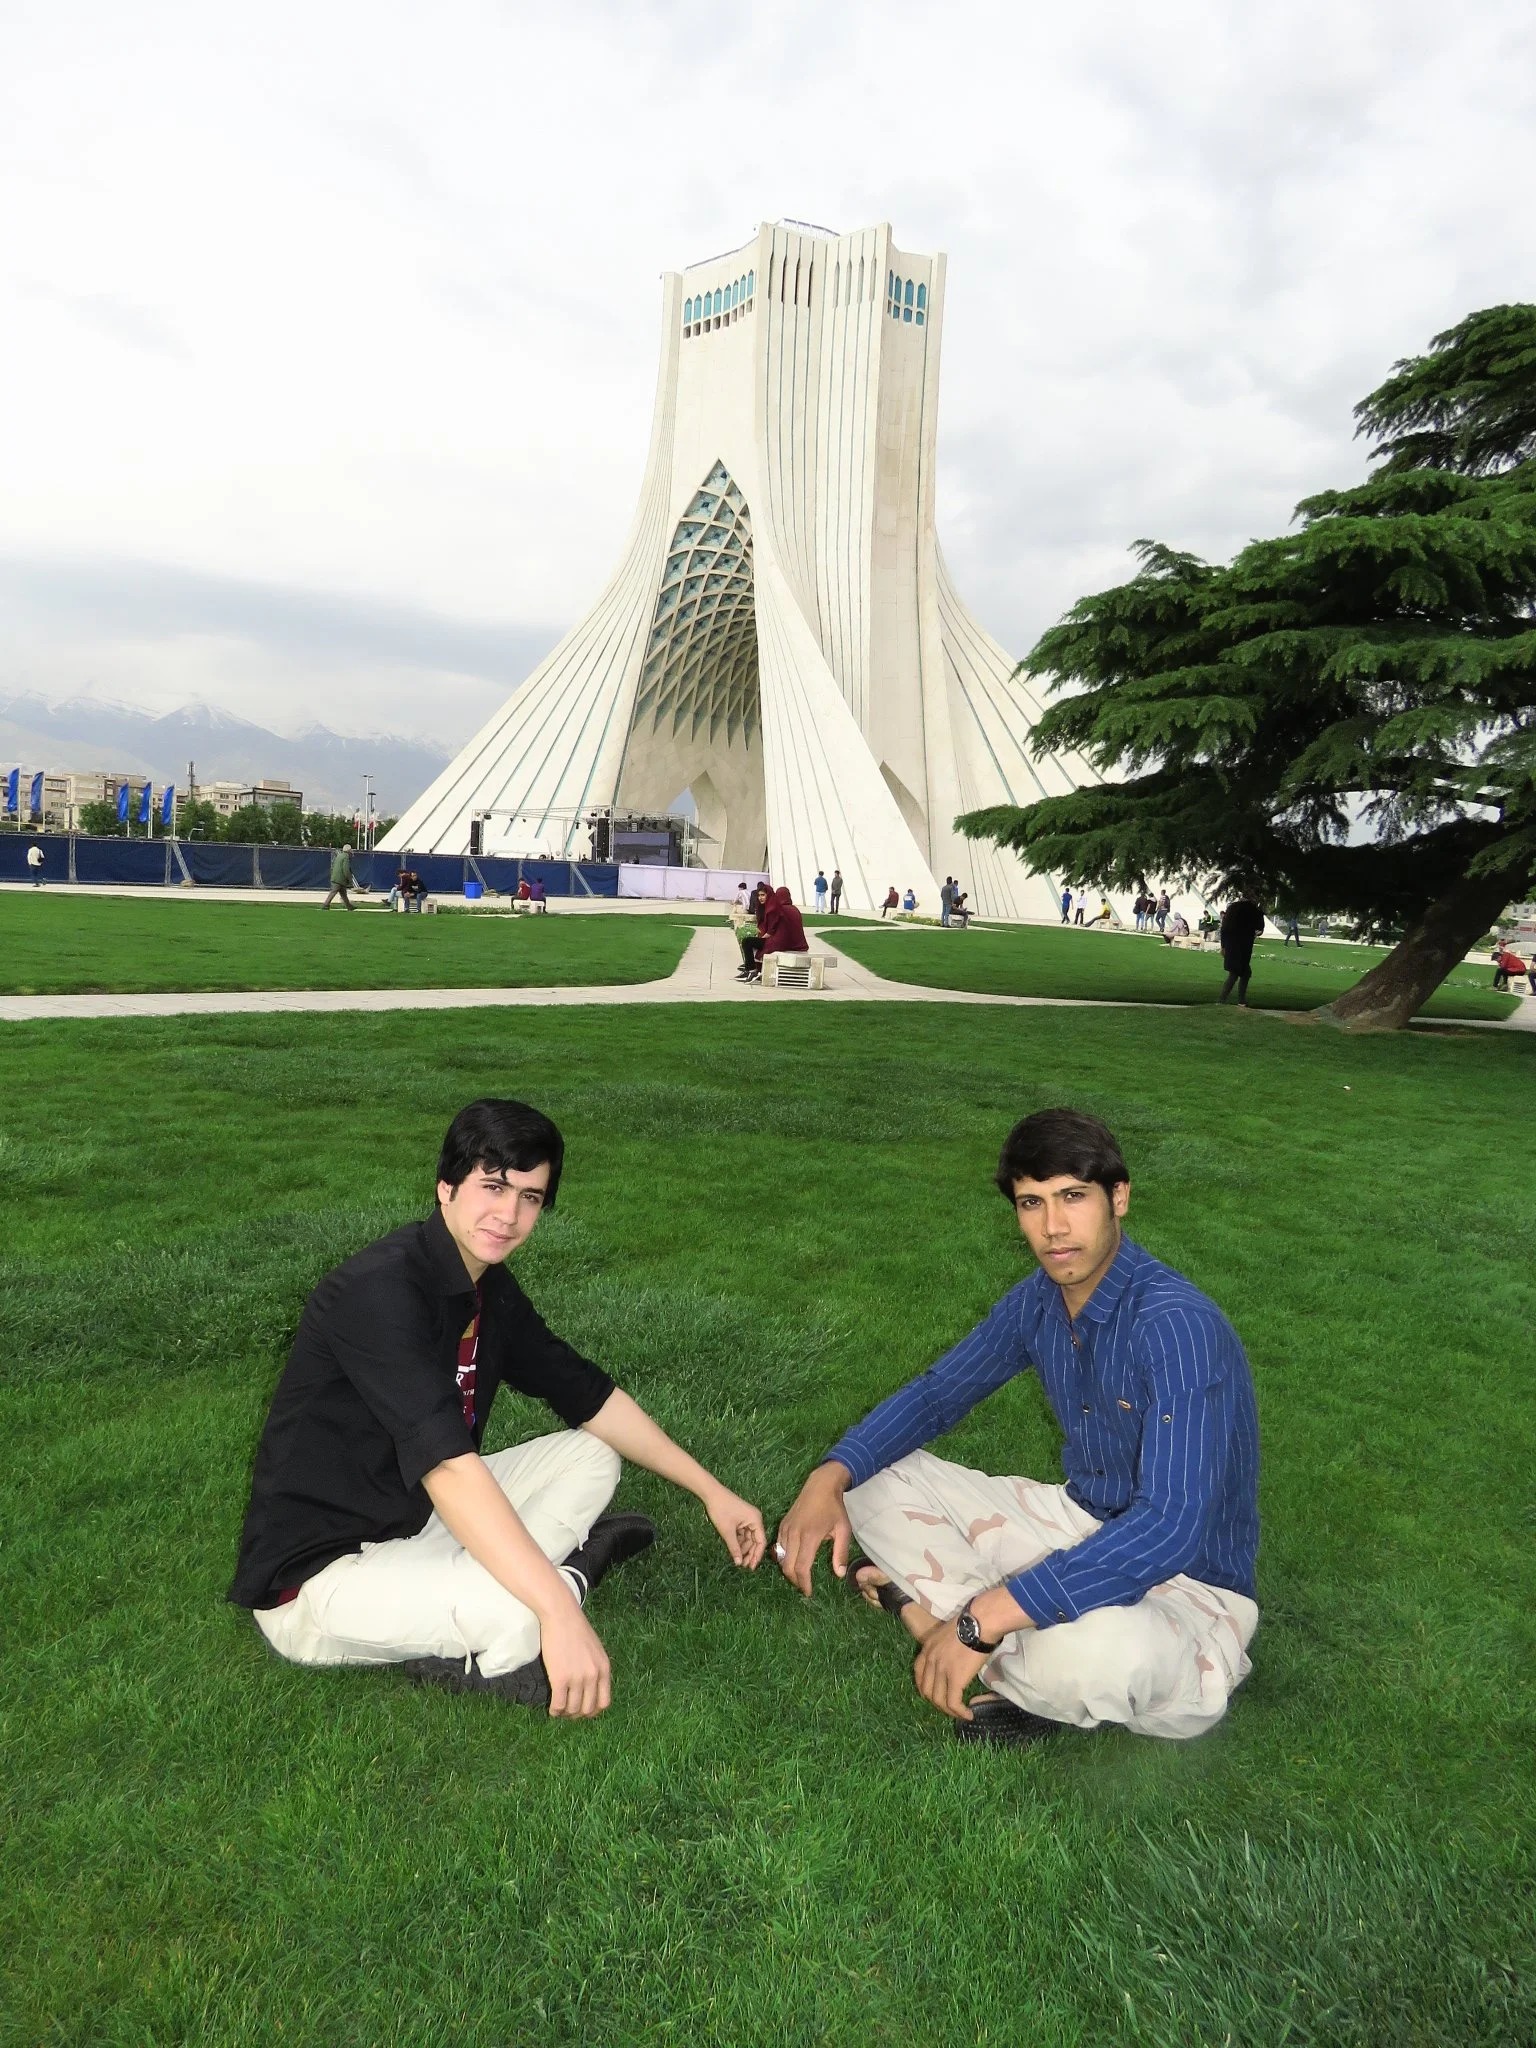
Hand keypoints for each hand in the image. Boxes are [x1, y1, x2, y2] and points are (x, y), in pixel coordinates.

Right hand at [538, 1602, 611, 1718]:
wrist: (561, 1616)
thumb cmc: (576, 1629)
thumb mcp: (595, 1649)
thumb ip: (596, 1667)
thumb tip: (590, 1686)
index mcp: (604, 1669)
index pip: (604, 1702)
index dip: (593, 1711)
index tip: (583, 1710)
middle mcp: (593, 1676)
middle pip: (588, 1709)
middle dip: (578, 1715)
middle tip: (568, 1712)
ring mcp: (578, 1678)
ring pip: (573, 1709)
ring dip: (565, 1714)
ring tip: (559, 1710)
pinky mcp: (560, 1678)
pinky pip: (559, 1704)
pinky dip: (555, 1711)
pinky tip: (552, 1709)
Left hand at [703, 1484, 766, 1567]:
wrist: (711, 1493)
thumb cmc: (721, 1510)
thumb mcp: (727, 1532)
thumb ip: (734, 1548)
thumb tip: (739, 1563)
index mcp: (756, 1520)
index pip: (761, 1542)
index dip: (757, 1556)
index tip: (751, 1567)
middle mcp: (755, 1519)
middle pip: (756, 1540)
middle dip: (750, 1553)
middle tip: (743, 1566)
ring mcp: (748, 1518)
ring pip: (749, 1538)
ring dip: (744, 1548)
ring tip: (738, 1560)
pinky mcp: (741, 1518)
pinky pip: (743, 1533)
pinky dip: (739, 1541)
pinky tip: (734, 1550)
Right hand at [774, 1463, 852, 1596]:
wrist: (820, 1485)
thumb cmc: (834, 1508)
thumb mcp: (843, 1530)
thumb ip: (840, 1553)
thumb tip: (839, 1574)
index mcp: (809, 1537)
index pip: (801, 1568)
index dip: (804, 1583)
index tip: (809, 1592)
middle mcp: (794, 1534)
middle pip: (787, 1566)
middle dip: (795, 1580)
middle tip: (804, 1586)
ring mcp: (785, 1529)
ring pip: (780, 1558)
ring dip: (788, 1570)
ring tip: (799, 1576)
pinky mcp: (782, 1525)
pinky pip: (778, 1547)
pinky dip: (783, 1558)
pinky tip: (793, 1561)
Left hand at [912, 1616, 990, 1720]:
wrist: (979, 1623)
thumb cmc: (970, 1625)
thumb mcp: (948, 1634)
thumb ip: (945, 1648)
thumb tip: (954, 1659)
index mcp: (927, 1648)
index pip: (918, 1673)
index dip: (924, 1687)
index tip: (933, 1694)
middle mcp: (930, 1660)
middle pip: (926, 1690)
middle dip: (936, 1702)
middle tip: (949, 1706)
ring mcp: (941, 1670)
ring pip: (938, 1700)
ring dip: (948, 1711)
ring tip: (960, 1713)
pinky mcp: (955, 1679)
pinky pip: (953, 1703)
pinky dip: (960, 1712)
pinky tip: (969, 1715)